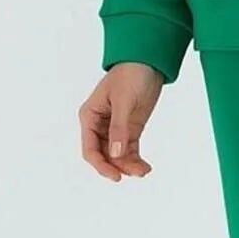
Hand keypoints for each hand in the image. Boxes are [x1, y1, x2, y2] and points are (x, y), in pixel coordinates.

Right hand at [78, 62, 163, 179]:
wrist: (148, 61)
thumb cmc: (130, 74)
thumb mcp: (124, 101)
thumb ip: (119, 128)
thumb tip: (115, 154)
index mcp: (90, 116)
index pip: (90, 149)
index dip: (101, 165)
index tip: (116, 176)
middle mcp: (99, 125)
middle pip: (103, 155)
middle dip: (118, 166)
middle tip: (135, 173)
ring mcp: (115, 128)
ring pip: (117, 155)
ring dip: (128, 165)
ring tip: (143, 170)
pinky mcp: (130, 129)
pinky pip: (130, 150)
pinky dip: (135, 159)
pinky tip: (145, 167)